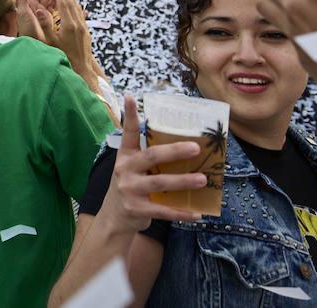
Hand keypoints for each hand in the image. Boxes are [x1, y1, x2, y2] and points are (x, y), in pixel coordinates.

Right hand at [96, 95, 206, 231]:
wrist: (114, 218)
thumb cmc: (132, 187)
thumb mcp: (133, 169)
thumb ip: (151, 160)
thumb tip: (188, 149)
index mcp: (125, 156)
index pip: (128, 133)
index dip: (130, 115)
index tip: (132, 97)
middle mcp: (124, 169)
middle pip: (151, 157)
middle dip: (175, 151)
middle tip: (196, 148)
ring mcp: (129, 189)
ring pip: (160, 182)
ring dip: (183, 181)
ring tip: (203, 180)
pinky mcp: (136, 209)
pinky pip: (163, 210)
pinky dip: (181, 212)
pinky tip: (197, 213)